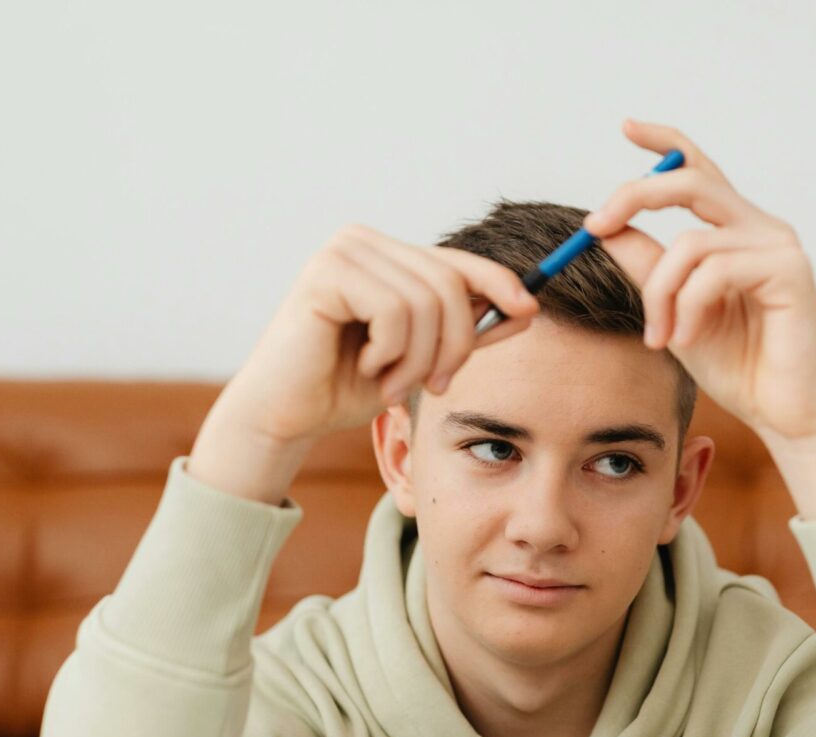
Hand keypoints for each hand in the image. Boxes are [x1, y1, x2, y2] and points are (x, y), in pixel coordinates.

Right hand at [216, 224, 538, 446]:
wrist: (285, 415)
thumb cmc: (345, 388)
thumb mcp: (420, 360)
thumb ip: (466, 332)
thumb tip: (526, 307)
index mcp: (386, 257)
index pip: (457, 261)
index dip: (499, 283)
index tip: (529, 310)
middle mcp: (363, 242)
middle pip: (449, 282)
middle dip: (454, 343)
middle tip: (435, 386)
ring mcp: (342, 252)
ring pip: (426, 300)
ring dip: (419, 358)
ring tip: (391, 383)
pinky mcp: (326, 272)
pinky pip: (393, 310)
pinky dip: (390, 351)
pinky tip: (364, 366)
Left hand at [585, 119, 815, 445]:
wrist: (788, 414)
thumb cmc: (740, 366)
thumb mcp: (674, 311)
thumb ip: (647, 268)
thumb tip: (606, 230)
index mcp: (735, 231)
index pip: (698, 169)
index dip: (664, 142)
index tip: (626, 126)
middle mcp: (759, 227)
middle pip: (688, 180)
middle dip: (632, 196)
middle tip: (594, 228)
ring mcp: (778, 245)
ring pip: (689, 242)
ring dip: (659, 293)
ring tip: (660, 337)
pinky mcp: (791, 270)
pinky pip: (713, 271)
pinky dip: (688, 308)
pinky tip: (687, 339)